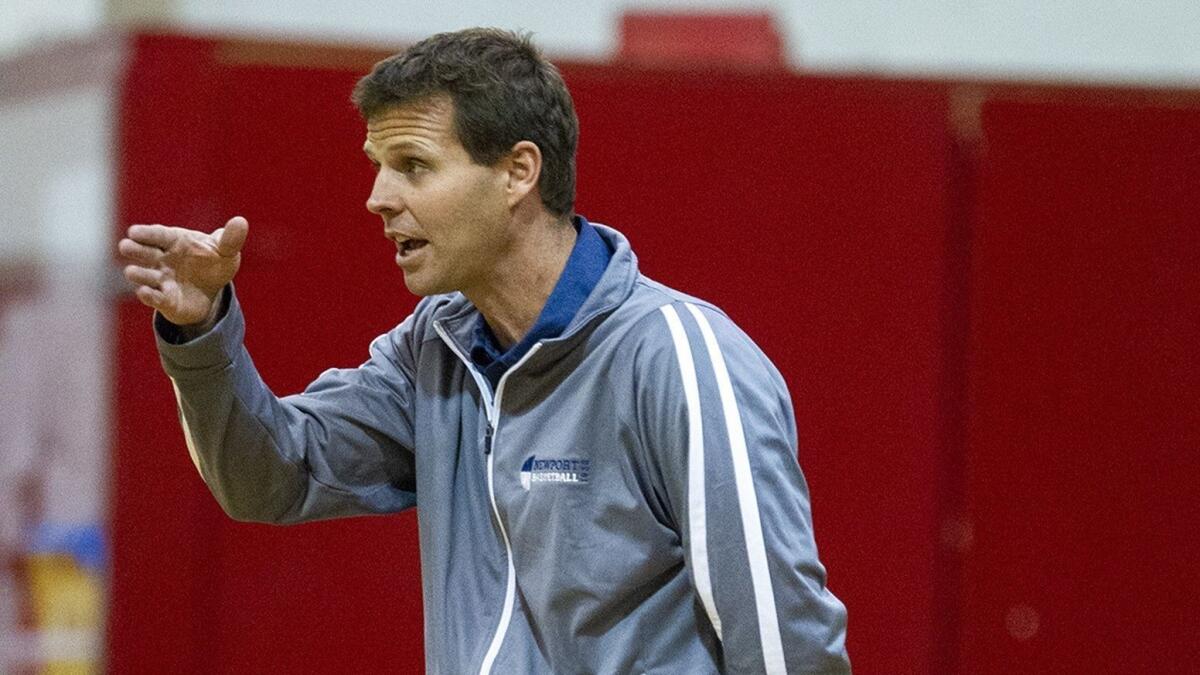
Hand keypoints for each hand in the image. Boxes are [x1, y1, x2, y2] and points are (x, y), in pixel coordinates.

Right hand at [119, 216, 248, 325]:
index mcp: (175, 241)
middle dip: (135, 249)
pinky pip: (155, 298)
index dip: (146, 233)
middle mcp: (163, 259)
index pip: (158, 234)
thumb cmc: (213, 262)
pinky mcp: (165, 299)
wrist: (212, 290)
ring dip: (139, 274)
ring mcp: (162, 279)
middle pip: (145, 252)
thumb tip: (241, 222)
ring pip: (146, 276)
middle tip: (125, 246)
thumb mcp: (225, 251)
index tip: (133, 231)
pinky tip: (144, 292)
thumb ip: (231, 239)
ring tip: (132, 271)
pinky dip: (149, 296)